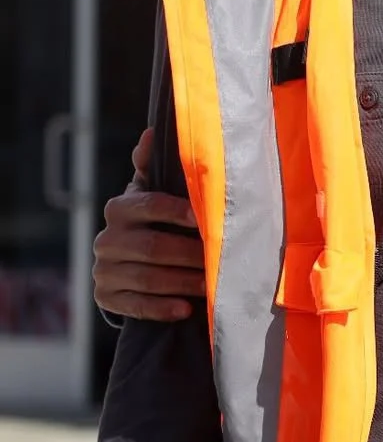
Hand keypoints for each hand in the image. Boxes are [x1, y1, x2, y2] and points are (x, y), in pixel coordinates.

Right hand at [92, 128, 204, 321]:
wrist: (128, 262)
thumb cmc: (152, 220)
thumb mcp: (152, 193)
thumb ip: (153, 167)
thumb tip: (151, 133)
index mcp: (119, 207)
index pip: (148, 205)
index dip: (177, 211)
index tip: (204, 219)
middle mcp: (105, 238)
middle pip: (152, 247)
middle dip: (189, 254)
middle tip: (220, 260)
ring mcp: (103, 269)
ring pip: (146, 277)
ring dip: (182, 282)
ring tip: (210, 285)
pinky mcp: (105, 297)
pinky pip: (134, 306)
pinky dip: (161, 308)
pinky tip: (185, 308)